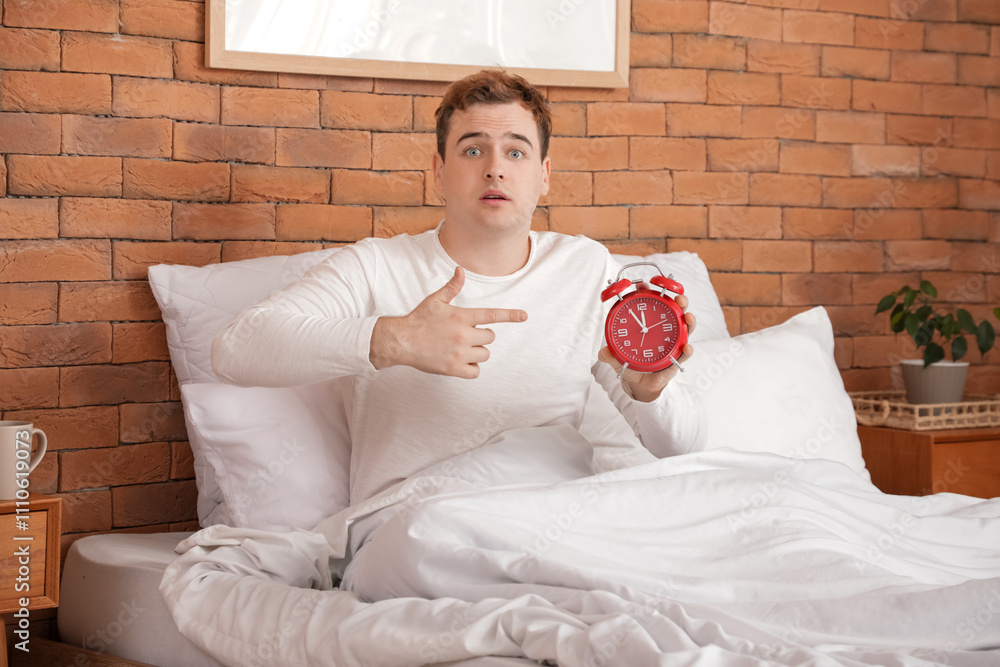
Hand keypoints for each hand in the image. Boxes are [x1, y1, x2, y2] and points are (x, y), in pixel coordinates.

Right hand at [370, 266, 526, 378]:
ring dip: (477, 352)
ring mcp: (460, 353)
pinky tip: (460, 362)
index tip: (524, 316)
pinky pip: (476, 371)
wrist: (401, 341)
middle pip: (490, 337)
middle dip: (482, 336)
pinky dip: (471, 368)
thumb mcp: (435, 300)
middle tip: (465, 336)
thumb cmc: (419, 319)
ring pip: (485, 354)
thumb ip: (452, 287)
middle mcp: (464, 334)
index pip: (492, 316)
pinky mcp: (454, 368)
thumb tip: (460, 270)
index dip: (510, 315)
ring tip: (460, 349)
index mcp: (462, 317)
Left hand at [599, 294, 696, 402]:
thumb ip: (610, 355)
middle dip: (679, 301)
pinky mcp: (677, 358)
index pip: (650, 304)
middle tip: (678, 298)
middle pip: (675, 311)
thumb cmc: (631, 365)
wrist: (640, 384)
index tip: (643, 284)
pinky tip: (687, 348)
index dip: (648, 292)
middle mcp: (664, 330)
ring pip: (685, 327)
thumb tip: (603, 352)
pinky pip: (685, 353)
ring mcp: (673, 342)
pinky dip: (687, 350)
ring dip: (689, 320)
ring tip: (688, 317)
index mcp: (648, 324)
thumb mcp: (618, 359)